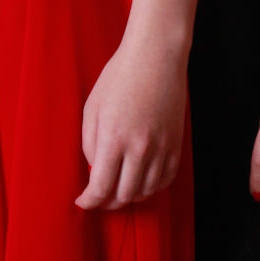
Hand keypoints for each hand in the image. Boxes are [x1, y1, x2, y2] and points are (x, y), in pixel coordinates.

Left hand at [78, 29, 187, 208]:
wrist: (156, 58)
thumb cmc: (119, 78)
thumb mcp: (92, 109)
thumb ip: (90, 145)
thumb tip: (94, 171)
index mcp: (114, 139)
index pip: (101, 187)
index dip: (89, 201)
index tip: (83, 202)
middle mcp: (140, 148)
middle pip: (124, 195)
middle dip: (107, 202)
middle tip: (99, 198)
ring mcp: (161, 148)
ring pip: (146, 191)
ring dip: (130, 196)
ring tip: (118, 190)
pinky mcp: (176, 145)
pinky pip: (165, 179)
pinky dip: (151, 187)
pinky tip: (140, 181)